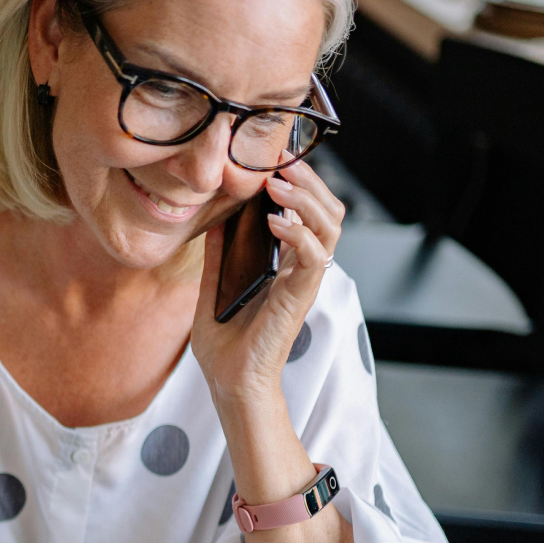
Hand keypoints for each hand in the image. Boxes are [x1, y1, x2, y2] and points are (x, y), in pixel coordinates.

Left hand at [191, 157, 344, 410]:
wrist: (230, 383)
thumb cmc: (225, 345)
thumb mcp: (213, 288)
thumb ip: (218, 256)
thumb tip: (213, 220)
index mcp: (286, 265)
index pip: (307, 213)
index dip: (296, 183)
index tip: (270, 159)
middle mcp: (301, 270)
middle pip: (328, 213)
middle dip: (309, 181)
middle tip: (280, 159)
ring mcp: (304, 282)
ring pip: (329, 227)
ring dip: (306, 199)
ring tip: (278, 183)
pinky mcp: (300, 297)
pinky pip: (312, 256)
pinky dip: (298, 232)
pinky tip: (274, 221)